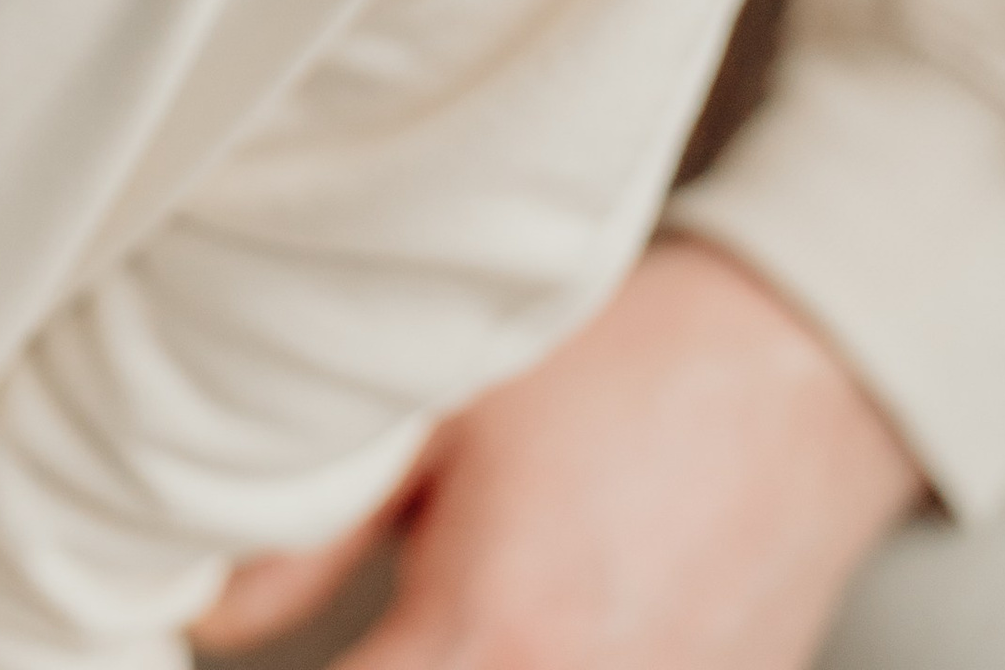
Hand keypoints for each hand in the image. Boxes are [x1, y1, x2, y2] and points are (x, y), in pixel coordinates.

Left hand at [196, 240, 924, 668]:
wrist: (800, 370)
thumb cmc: (619, 365)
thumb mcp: (436, 409)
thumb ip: (303, 532)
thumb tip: (204, 618)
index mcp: (496, 640)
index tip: (217, 656)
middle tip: (367, 634)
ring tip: (431, 620)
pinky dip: (532, 664)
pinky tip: (516, 624)